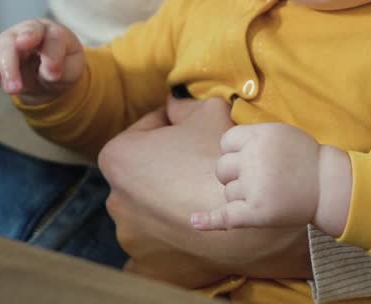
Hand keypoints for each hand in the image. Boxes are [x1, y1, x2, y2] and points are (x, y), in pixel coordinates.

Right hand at [0, 18, 84, 103]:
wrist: (48, 72)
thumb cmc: (62, 66)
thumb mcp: (71, 69)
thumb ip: (62, 68)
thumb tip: (48, 71)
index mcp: (54, 31)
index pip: (54, 37)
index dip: (52, 54)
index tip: (52, 73)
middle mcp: (31, 29)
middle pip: (23, 35)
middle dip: (20, 60)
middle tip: (17, 86)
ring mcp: (11, 37)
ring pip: (3, 45)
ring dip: (4, 68)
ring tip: (11, 90)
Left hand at [99, 96, 312, 287]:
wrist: (254, 210)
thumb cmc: (222, 156)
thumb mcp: (207, 111)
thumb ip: (182, 106)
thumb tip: (172, 106)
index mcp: (118, 158)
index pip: (147, 130)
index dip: (173, 125)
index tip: (191, 131)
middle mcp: (115, 199)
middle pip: (146, 171)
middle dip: (167, 163)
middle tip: (198, 159)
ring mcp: (130, 236)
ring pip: (152, 207)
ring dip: (170, 197)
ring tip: (200, 189)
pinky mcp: (146, 265)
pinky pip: (157, 247)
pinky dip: (171, 238)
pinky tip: (192, 222)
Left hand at [190, 123, 323, 230]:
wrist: (328, 185)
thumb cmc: (304, 158)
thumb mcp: (280, 133)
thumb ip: (252, 136)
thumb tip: (222, 144)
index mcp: (258, 136)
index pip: (225, 143)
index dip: (236, 152)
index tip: (253, 159)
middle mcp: (253, 159)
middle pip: (222, 168)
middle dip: (236, 174)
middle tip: (262, 179)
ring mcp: (254, 186)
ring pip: (228, 192)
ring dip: (241, 195)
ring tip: (269, 193)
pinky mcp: (257, 212)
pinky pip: (226, 216)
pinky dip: (209, 221)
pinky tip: (194, 222)